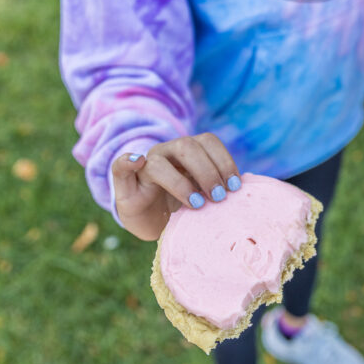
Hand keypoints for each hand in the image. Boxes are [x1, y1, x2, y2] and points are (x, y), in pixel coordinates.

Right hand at [111, 134, 240, 240]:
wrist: (153, 221)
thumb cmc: (184, 208)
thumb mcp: (207, 199)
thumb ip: (220, 188)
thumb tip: (243, 186)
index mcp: (190, 153)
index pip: (209, 142)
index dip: (224, 160)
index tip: (236, 186)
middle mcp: (168, 153)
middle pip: (187, 147)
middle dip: (207, 171)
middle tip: (219, 198)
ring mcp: (146, 166)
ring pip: (159, 161)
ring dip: (180, 182)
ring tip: (196, 203)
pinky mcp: (126, 182)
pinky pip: (121, 165)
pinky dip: (127, 161)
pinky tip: (137, 163)